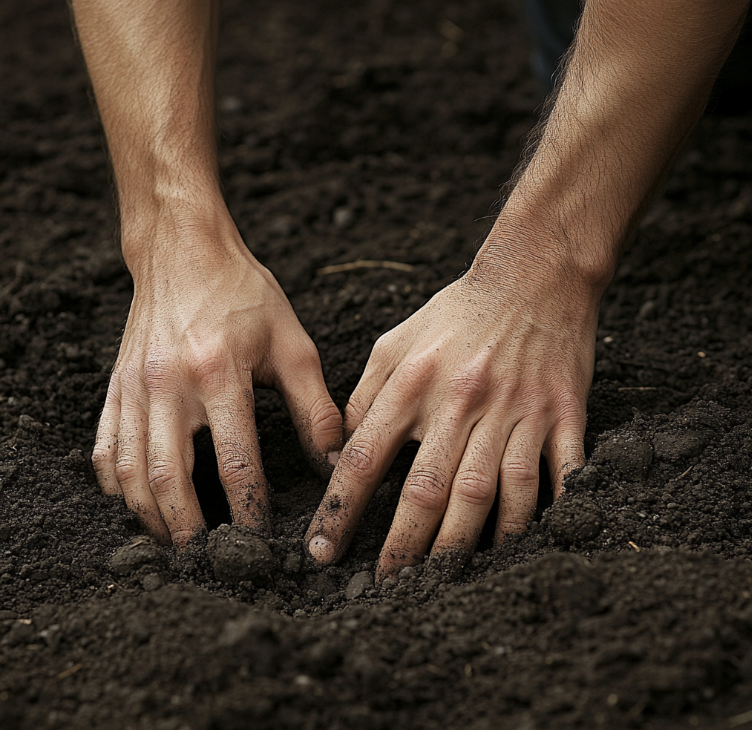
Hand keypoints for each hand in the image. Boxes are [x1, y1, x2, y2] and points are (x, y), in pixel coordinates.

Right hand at [92, 212, 342, 544]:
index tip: (262, 542)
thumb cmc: (244, 294)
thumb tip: (335, 460)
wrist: (183, 251)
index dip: (249, 511)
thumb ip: (315, 407)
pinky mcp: (116, 385)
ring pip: (130, 472)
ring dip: (150, 517)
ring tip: (174, 544)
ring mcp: (134, 387)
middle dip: (188, 530)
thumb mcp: (292, 344)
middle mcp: (169, 384)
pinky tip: (135, 503)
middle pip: (168, 478)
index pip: (235, 462)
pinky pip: (104, 448)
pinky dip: (117, 485)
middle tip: (211, 561)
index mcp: (219, 373)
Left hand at [305, 247, 599, 580]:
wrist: (535, 276)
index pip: (366, 455)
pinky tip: (522, 547)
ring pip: (491, 495)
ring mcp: (517, 410)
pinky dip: (542, 515)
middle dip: (404, 547)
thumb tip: (340, 448)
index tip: (322, 551)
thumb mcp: (397, 341)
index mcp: (415, 381)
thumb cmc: (458, 313)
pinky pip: (555, 476)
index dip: (340, 509)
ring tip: (442, 580)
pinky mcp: (563, 414)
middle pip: (429, 489)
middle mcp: (464, 400)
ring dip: (466, 544)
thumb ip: (366, 394)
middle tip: (385, 586)